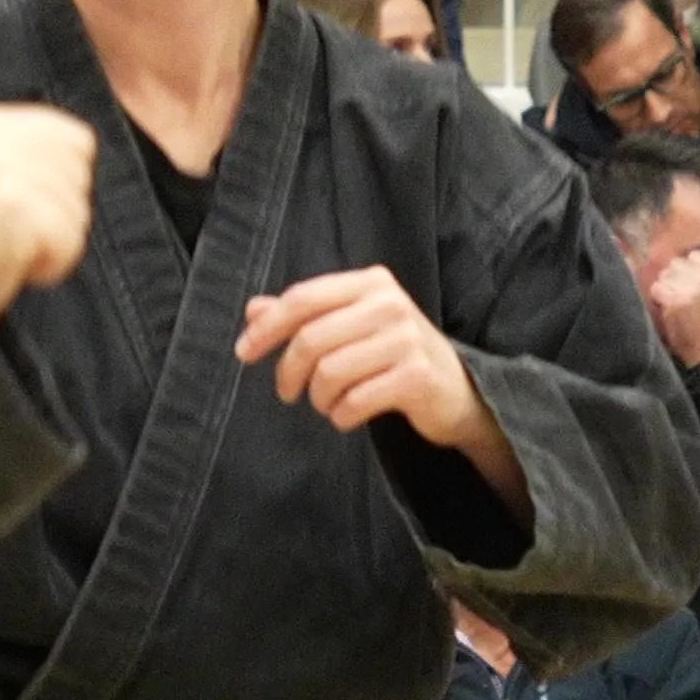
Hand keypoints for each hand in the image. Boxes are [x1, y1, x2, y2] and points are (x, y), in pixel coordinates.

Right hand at [0, 104, 98, 326]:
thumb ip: (26, 153)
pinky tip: (11, 266)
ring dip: (53, 244)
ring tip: (5, 249)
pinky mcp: (15, 208)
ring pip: (78, 213)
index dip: (62, 181)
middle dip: (59, 213)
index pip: (76, 140)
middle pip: (81, 176)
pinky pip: (69, 241)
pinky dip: (50, 267)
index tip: (22, 206)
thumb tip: (82, 148)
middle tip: (11, 232)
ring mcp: (4, 172)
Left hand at [237, 266, 494, 451]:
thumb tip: (253, 310)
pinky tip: (347, 416)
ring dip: (318, 399)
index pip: (303, 298)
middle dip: (288, 372)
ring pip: (329, 373)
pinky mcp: (417, 376)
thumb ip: (304, 315)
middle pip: (311, 339)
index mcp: (371, 283)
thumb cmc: (394, 355)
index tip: (243, 353)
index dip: (267, 328)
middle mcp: (391, 303)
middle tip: (287, 393)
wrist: (456, 391)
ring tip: (327, 404)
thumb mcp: (351, 326)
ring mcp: (406, 339)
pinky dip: (341, 416)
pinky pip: (355, 401)